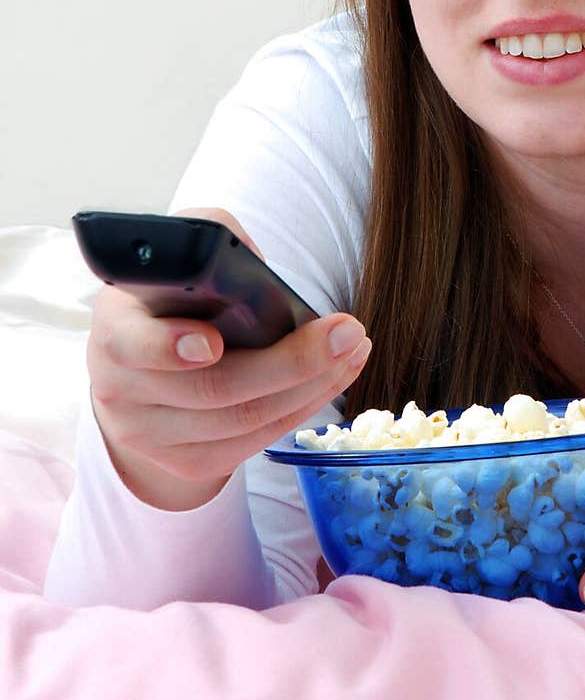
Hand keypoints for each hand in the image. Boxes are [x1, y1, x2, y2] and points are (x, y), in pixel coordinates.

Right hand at [88, 207, 371, 510]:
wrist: (142, 367)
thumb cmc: (170, 298)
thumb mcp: (177, 257)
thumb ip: (209, 239)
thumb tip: (252, 261)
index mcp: (115, 329)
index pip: (132, 344)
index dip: (169, 347)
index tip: (213, 343)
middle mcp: (121, 390)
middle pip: (213, 390)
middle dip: (291, 363)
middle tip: (345, 332)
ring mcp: (151, 435)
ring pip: (243, 421)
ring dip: (312, 385)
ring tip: (354, 348)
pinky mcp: (186, 461)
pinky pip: (253, 442)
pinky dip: (303, 408)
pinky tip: (335, 377)